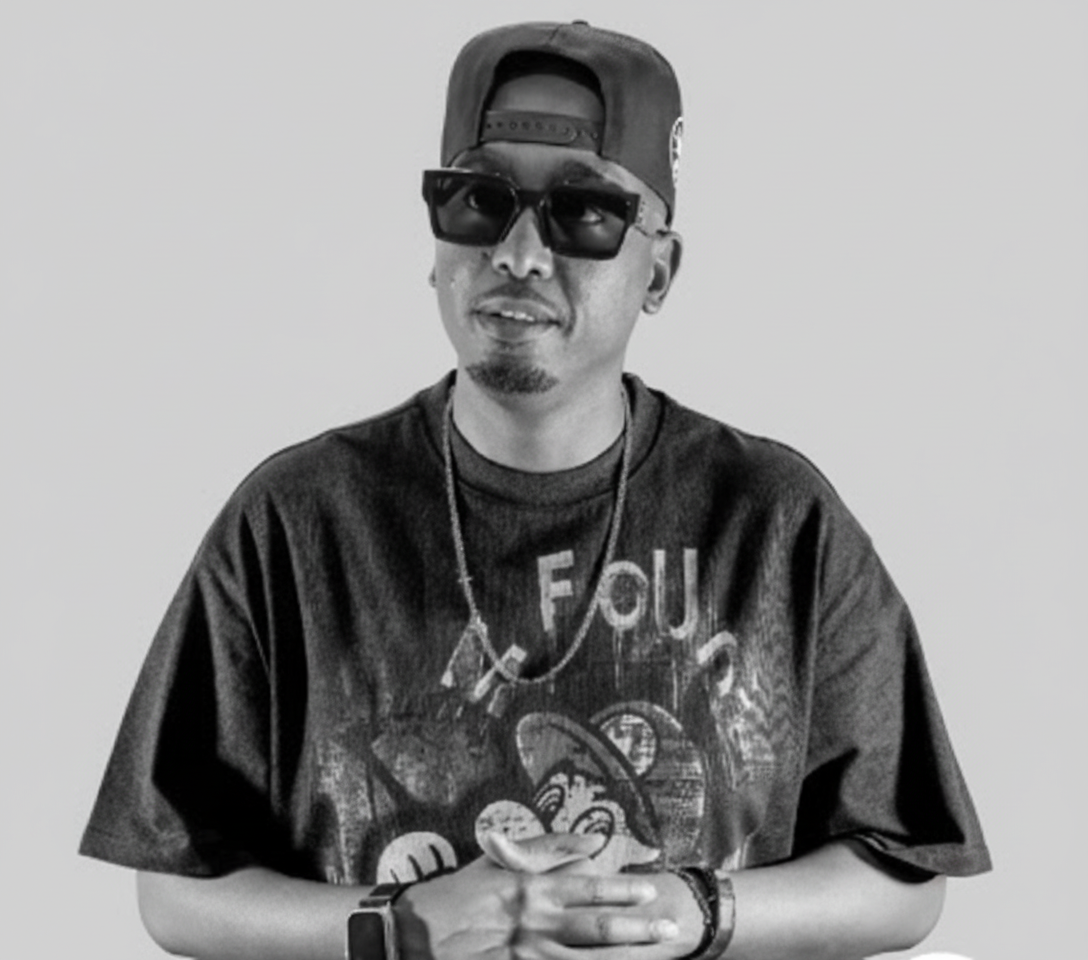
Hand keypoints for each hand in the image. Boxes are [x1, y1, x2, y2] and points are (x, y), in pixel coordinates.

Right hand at [396, 848, 684, 959]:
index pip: (588, 886)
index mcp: (531, 886)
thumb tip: (593, 839)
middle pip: (596, 926)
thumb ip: (546, 847)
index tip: (651, 889)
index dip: (622, 889)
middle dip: (637, 928)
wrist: (412, 933)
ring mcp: (526, 953)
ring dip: (622, 959)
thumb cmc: (457, 894)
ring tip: (656, 955)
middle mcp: (534, 919)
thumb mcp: (497, 861)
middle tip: (671, 927)